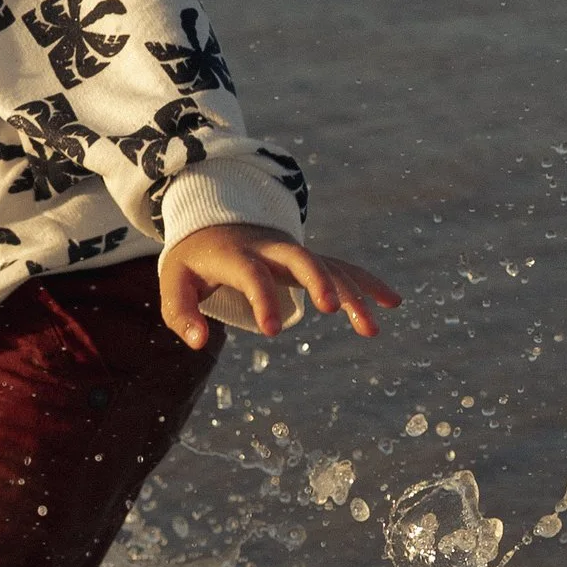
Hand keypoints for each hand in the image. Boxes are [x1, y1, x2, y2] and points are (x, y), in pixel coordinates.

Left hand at [157, 224, 402, 348]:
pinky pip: (342, 268)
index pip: (253, 275)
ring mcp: (293, 253)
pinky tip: (392, 303)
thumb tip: (198, 343)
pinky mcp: (308, 260)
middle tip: (333, 309)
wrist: (214, 222)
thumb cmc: (193, 261)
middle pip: (299, 258)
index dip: (263, 300)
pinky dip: (366, 284)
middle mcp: (270, 250)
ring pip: (328, 266)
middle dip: (318, 280)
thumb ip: (180, 314)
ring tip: (371, 328)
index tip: (272, 332)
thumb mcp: (175, 283)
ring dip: (352, 293)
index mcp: (236, 255)